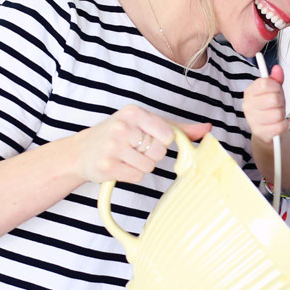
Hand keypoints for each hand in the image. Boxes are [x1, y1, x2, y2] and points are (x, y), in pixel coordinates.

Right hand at [73, 104, 210, 184]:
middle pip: (159, 152)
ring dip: (141, 166)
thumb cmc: (120, 135)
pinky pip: (136, 177)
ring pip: (149, 166)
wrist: (81, 151)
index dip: (163, 141)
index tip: (151, 139)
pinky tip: (119, 166)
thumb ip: (177, 127)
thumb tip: (207, 128)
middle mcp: (122, 127)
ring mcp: (113, 147)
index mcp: (134, 112)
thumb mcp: (145, 124)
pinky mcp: (107, 166)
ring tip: (126, 157)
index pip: (167, 134)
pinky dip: (131, 175)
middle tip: (135, 149)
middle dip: (152, 155)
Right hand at [243, 64, 286, 144]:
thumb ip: (276, 79)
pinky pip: (280, 126)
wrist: (267, 129)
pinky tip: (277, 124)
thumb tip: (277, 69)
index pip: (265, 84)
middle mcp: (247, 106)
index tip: (276, 90)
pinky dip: (283, 125)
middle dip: (281, 101)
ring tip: (277, 115)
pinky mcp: (260, 133)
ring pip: (278, 113)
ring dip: (282, 114)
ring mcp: (252, 121)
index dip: (276, 86)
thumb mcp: (273, 90)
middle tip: (278, 105)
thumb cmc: (270, 107)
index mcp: (249, 92)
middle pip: (274, 99)